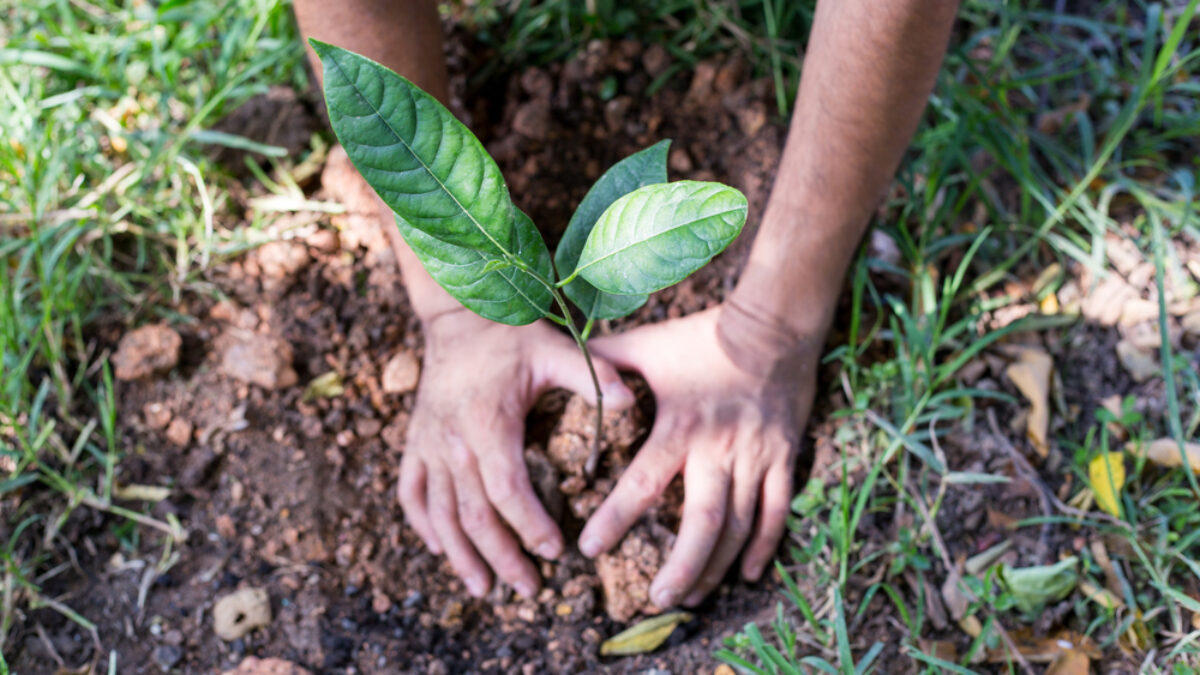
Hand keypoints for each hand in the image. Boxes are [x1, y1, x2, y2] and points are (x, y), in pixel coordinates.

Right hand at [398, 309, 633, 597]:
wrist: (459, 315)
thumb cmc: (513, 336)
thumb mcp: (557, 350)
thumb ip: (594, 377)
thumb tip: (632, 403)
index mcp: (488, 423)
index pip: (506, 490)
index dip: (529, 525)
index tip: (555, 552)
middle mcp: (451, 440)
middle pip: (473, 515)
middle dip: (500, 558)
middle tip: (529, 589)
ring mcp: (428, 444)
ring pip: (439, 514)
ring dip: (460, 556)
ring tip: (484, 590)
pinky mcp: (415, 443)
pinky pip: (410, 494)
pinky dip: (424, 526)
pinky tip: (441, 550)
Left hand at [578, 305, 817, 606]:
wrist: (774, 326)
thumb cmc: (702, 338)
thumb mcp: (649, 345)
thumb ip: (605, 361)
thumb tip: (560, 362)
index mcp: (680, 426)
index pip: (643, 483)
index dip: (615, 519)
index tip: (588, 551)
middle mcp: (720, 449)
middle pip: (704, 523)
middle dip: (681, 567)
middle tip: (655, 599)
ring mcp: (757, 458)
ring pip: (740, 527)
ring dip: (715, 567)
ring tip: (691, 598)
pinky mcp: (784, 459)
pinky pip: (777, 512)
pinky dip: (764, 546)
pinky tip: (747, 574)